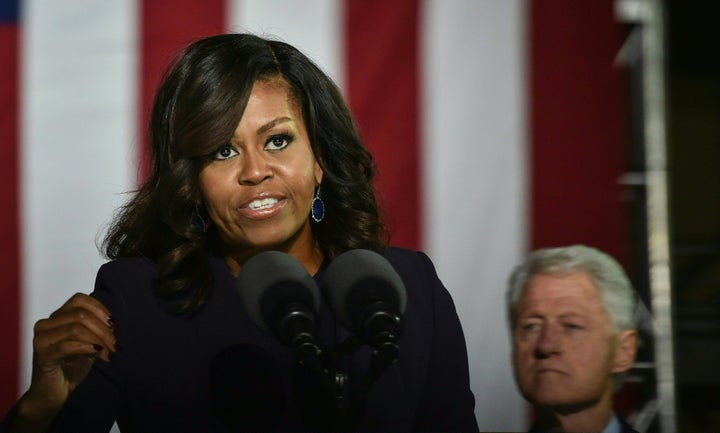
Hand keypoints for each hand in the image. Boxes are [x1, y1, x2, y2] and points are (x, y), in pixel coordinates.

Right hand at [15, 293, 116, 428]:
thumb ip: (97, 330)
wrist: (54, 394)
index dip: (100, 309)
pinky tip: (97, 353)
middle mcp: (46, 324)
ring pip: (75, 328)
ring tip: (109, 352)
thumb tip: (113, 324)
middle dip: (103, 329)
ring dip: (98, 339)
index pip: (80, 300)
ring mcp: (42, 339)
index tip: (114, 325)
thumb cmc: (71, 367)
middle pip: (80, 314)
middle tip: (116, 344)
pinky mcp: (42, 355)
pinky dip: (86, 347)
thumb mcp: (90, 344)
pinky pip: (66, 345)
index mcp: (58, 317)